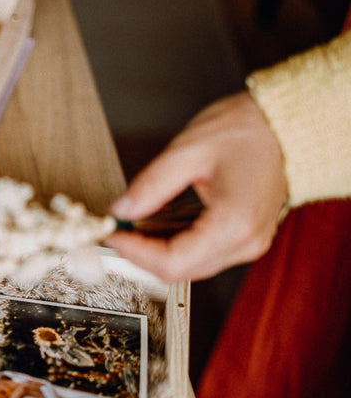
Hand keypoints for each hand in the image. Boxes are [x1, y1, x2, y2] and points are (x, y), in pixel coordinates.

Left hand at [103, 92, 288, 281]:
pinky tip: (156, 227)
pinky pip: (202, 255)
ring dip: (155, 252)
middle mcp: (246, 242)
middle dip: (141, 255)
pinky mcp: (245, 239)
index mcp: (234, 223)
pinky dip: (174, 246)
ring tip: (132, 227)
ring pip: (189, 268)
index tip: (113, 234)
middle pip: (179, 271)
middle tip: (117, 231)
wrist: (284, 126)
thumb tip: (121, 210)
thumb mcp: (187, 150)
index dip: (135, 253)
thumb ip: (149, 185)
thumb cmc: (248, 131)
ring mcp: (248, 244)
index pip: (173, 262)